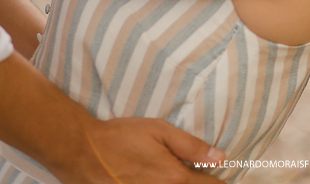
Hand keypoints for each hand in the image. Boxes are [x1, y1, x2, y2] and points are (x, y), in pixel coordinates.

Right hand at [70, 115, 224, 183]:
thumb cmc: (123, 137)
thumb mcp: (160, 131)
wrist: (85, 153)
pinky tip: (163, 180)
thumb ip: (191, 146)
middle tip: (204, 176)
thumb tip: (220, 157)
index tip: (224, 176)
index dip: (220, 181)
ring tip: (186, 176)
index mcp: (175, 178)